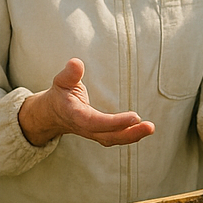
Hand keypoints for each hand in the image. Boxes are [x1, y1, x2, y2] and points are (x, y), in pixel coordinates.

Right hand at [18, 58, 155, 147]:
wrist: (53, 113)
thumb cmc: (60, 95)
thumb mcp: (61, 81)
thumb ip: (69, 74)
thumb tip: (76, 63)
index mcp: (76, 115)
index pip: (95, 122)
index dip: (115, 122)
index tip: (134, 116)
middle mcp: (86, 128)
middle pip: (108, 136)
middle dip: (130, 133)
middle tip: (150, 127)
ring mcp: (93, 133)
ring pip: (114, 139)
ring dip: (133, 135)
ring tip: (149, 128)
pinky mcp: (100, 133)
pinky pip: (116, 137)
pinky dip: (130, 135)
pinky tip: (144, 129)